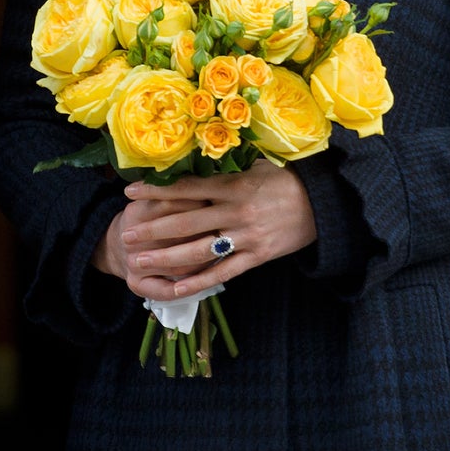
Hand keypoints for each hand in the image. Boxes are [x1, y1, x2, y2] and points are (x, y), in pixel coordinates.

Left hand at [94, 159, 316, 301]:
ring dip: (166, 258)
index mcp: (234, 185)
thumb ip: (228, 170)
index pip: (187, 188)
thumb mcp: (257, 166)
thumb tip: (198, 162)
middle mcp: (236, 212)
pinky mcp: (257, 256)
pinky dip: (199, 281)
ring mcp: (246, 237)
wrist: (323, 204)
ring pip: (198, 251)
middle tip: (126, 237)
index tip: (131, 193)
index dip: (157, 191)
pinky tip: (176, 287)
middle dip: (152, 230)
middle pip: (185, 223)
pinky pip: (223, 272)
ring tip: (139, 263)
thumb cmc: (287, 180)